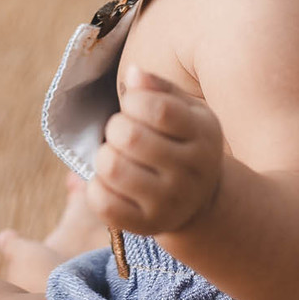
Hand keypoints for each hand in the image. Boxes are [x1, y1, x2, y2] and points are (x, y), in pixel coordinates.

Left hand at [88, 64, 224, 237]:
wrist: (200, 199)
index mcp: (203, 135)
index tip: (132, 105)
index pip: (158, 110)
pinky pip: (103, 203)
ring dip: (104, 155)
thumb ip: (159, 89)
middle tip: (121, 132)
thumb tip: (133, 74)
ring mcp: (170, 202)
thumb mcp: (185, 110)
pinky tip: (109, 181)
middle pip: (130, 138)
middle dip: (115, 127)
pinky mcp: (147, 225)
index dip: (133, 101)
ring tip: (115, 155)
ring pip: (112, 169)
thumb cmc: (183, 142)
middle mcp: (191, 171)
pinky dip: (95, 186)